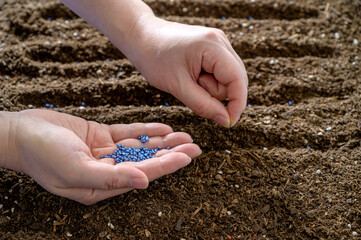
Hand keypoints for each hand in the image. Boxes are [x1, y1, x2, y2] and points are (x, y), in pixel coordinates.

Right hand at [13, 109, 200, 204]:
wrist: (21, 133)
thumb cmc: (42, 154)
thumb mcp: (75, 170)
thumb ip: (110, 178)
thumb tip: (144, 182)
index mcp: (101, 185)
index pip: (142, 174)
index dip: (167, 165)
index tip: (188, 156)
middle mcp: (106, 170)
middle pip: (146, 161)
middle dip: (171, 154)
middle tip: (195, 146)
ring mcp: (104, 153)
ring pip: (140, 147)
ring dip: (162, 141)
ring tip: (184, 135)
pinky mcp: (100, 136)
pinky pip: (128, 133)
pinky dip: (145, 130)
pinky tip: (162, 128)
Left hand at [127, 17, 247, 126]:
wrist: (140, 36)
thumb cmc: (154, 58)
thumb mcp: (177, 86)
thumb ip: (204, 105)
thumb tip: (226, 121)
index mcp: (213, 46)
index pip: (238, 79)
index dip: (237, 103)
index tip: (228, 123)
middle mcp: (220, 40)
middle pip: (234, 80)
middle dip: (216, 92)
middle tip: (191, 88)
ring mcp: (218, 42)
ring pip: (227, 78)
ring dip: (209, 86)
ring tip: (188, 78)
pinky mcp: (213, 47)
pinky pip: (219, 72)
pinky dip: (207, 80)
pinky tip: (192, 75)